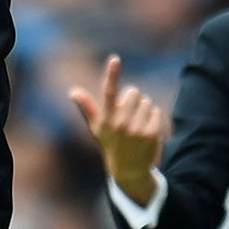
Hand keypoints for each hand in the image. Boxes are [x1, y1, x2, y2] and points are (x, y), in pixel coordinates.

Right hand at [70, 54, 167, 202]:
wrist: (129, 170)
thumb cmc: (111, 143)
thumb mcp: (97, 127)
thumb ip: (87, 107)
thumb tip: (73, 91)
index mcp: (106, 119)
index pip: (108, 92)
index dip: (111, 74)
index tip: (115, 59)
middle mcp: (120, 124)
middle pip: (133, 92)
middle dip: (132, 100)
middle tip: (128, 115)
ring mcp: (137, 129)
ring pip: (146, 101)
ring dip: (143, 109)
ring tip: (137, 125)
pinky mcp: (151, 133)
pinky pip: (155, 111)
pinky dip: (152, 117)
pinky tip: (145, 130)